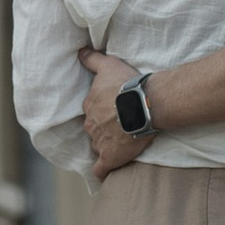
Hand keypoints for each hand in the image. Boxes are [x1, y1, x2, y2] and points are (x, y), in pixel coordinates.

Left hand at [80, 47, 152, 178]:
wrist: (144, 104)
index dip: (103, 113)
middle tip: (121, 127)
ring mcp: (99, 142)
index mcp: (90, 106)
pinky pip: (100, 169)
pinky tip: (105, 172)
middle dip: (104, 130)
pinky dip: (102, 170)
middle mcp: (90, 124)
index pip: (92, 112)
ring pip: (98, 146)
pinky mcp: (110, 157)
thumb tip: (80, 51)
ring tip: (122, 144)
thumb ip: (93, 59)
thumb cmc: (127, 84)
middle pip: (94, 130)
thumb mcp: (109, 65)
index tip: (115, 112)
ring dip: (107, 146)